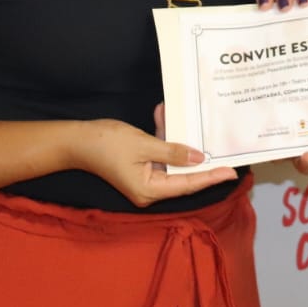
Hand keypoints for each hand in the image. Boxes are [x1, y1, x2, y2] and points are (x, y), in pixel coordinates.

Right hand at [73, 105, 237, 207]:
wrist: (76, 140)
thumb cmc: (107, 144)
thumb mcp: (144, 145)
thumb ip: (173, 152)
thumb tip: (198, 158)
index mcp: (150, 190)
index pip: (187, 184)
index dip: (210, 177)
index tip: (231, 172)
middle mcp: (148, 190)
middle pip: (182, 176)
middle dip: (198, 157)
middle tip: (223, 149)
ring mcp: (143, 180)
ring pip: (171, 162)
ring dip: (177, 141)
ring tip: (190, 121)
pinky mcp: (139, 168)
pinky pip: (158, 155)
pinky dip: (163, 138)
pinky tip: (164, 116)